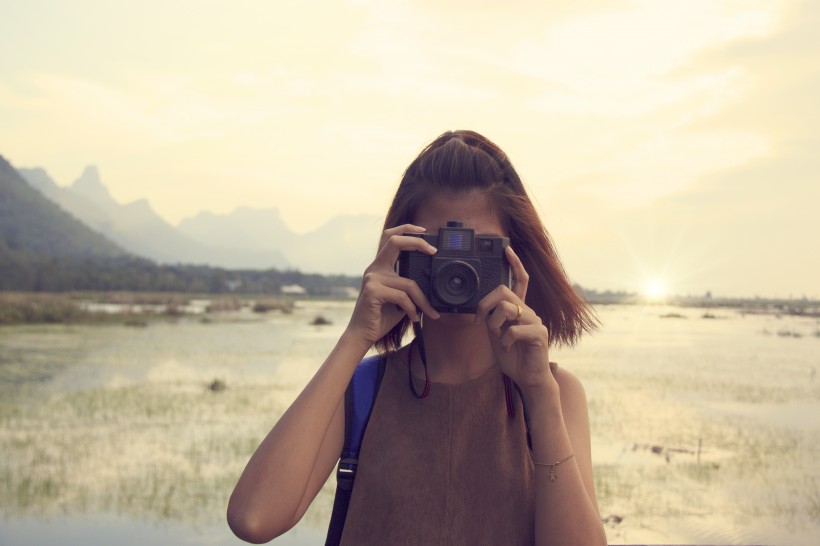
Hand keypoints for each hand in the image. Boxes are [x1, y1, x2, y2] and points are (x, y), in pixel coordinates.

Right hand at [346, 224, 440, 345]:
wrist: (362, 335)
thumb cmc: (381, 316)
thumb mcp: (399, 297)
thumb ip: (409, 286)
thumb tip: (431, 282)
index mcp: (380, 267)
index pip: (390, 238)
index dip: (407, 230)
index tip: (424, 232)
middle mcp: (374, 268)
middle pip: (394, 241)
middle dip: (416, 242)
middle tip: (433, 251)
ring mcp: (372, 278)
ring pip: (409, 283)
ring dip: (423, 300)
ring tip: (429, 312)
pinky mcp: (373, 291)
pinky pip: (402, 297)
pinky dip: (412, 309)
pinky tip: (413, 318)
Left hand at [475, 246, 555, 393]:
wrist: (528, 379)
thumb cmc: (513, 357)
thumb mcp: (496, 335)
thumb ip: (492, 319)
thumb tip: (481, 308)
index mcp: (519, 310)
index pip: (519, 281)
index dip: (514, 264)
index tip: (507, 249)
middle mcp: (529, 311)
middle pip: (505, 291)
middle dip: (486, 304)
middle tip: (481, 320)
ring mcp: (535, 321)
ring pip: (508, 308)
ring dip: (494, 323)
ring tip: (496, 336)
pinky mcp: (539, 334)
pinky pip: (514, 329)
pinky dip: (504, 340)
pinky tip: (507, 347)